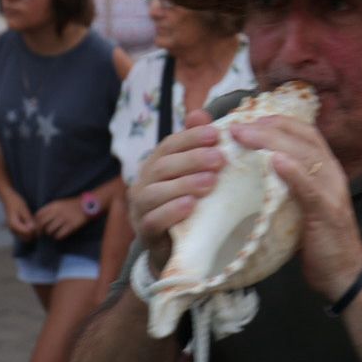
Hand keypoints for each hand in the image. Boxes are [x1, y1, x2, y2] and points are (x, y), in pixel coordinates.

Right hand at [1, 190, 39, 240]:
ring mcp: (14, 231)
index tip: (38, 222)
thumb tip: (33, 228)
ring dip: (33, 233)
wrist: (9, 199)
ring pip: (26, 238)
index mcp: (13, 224)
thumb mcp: (23, 209)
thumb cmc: (16, 202)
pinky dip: (30, 232)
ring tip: (36, 223)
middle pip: (27, 238)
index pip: (26, 232)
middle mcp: (12, 229)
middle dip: (34, 233)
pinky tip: (33, 223)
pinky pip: (25, 235)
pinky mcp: (17, 230)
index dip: (34, 229)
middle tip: (38, 224)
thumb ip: (28, 219)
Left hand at [35, 197, 89, 240]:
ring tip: (53, 233)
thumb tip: (38, 220)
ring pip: (50, 230)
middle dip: (40, 230)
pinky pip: (59, 235)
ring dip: (50, 233)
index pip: (38, 215)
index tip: (37, 227)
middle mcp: (58, 211)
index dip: (36, 222)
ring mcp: (65, 218)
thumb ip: (49, 209)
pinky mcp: (72, 226)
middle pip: (42, 224)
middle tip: (43, 233)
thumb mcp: (59, 203)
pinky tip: (60, 235)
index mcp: (54, 205)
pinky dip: (58, 236)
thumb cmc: (71, 205)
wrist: (87, 204)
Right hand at [128, 112, 224, 273]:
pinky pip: (153, 220)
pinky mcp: (144, 234)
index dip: (191, 137)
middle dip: (192, 160)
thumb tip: (201, 113)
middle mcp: (143, 183)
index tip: (216, 133)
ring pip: (155, 193)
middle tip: (220, 159)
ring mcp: (140, 209)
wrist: (176, 249)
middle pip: (163, 166)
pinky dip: (171, 212)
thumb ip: (195, 146)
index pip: (170, 144)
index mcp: (156, 165)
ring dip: (184, 185)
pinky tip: (191, 206)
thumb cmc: (187, 204)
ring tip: (210, 182)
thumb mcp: (194, 174)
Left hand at [229, 116, 361, 303]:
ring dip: (273, 142)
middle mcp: (332, 174)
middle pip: (302, 139)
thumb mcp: (300, 206)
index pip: (305, 133)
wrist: (344, 275)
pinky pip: (310, 188)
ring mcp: (332, 192)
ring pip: (305, 156)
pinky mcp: (328, 213)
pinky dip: (293, 172)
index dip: (278, 122)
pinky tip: (276, 161)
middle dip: (269, 128)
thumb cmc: (318, 241)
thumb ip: (286, 187)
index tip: (249, 119)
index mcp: (326, 170)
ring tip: (247, 136)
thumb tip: (255, 173)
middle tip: (237, 127)